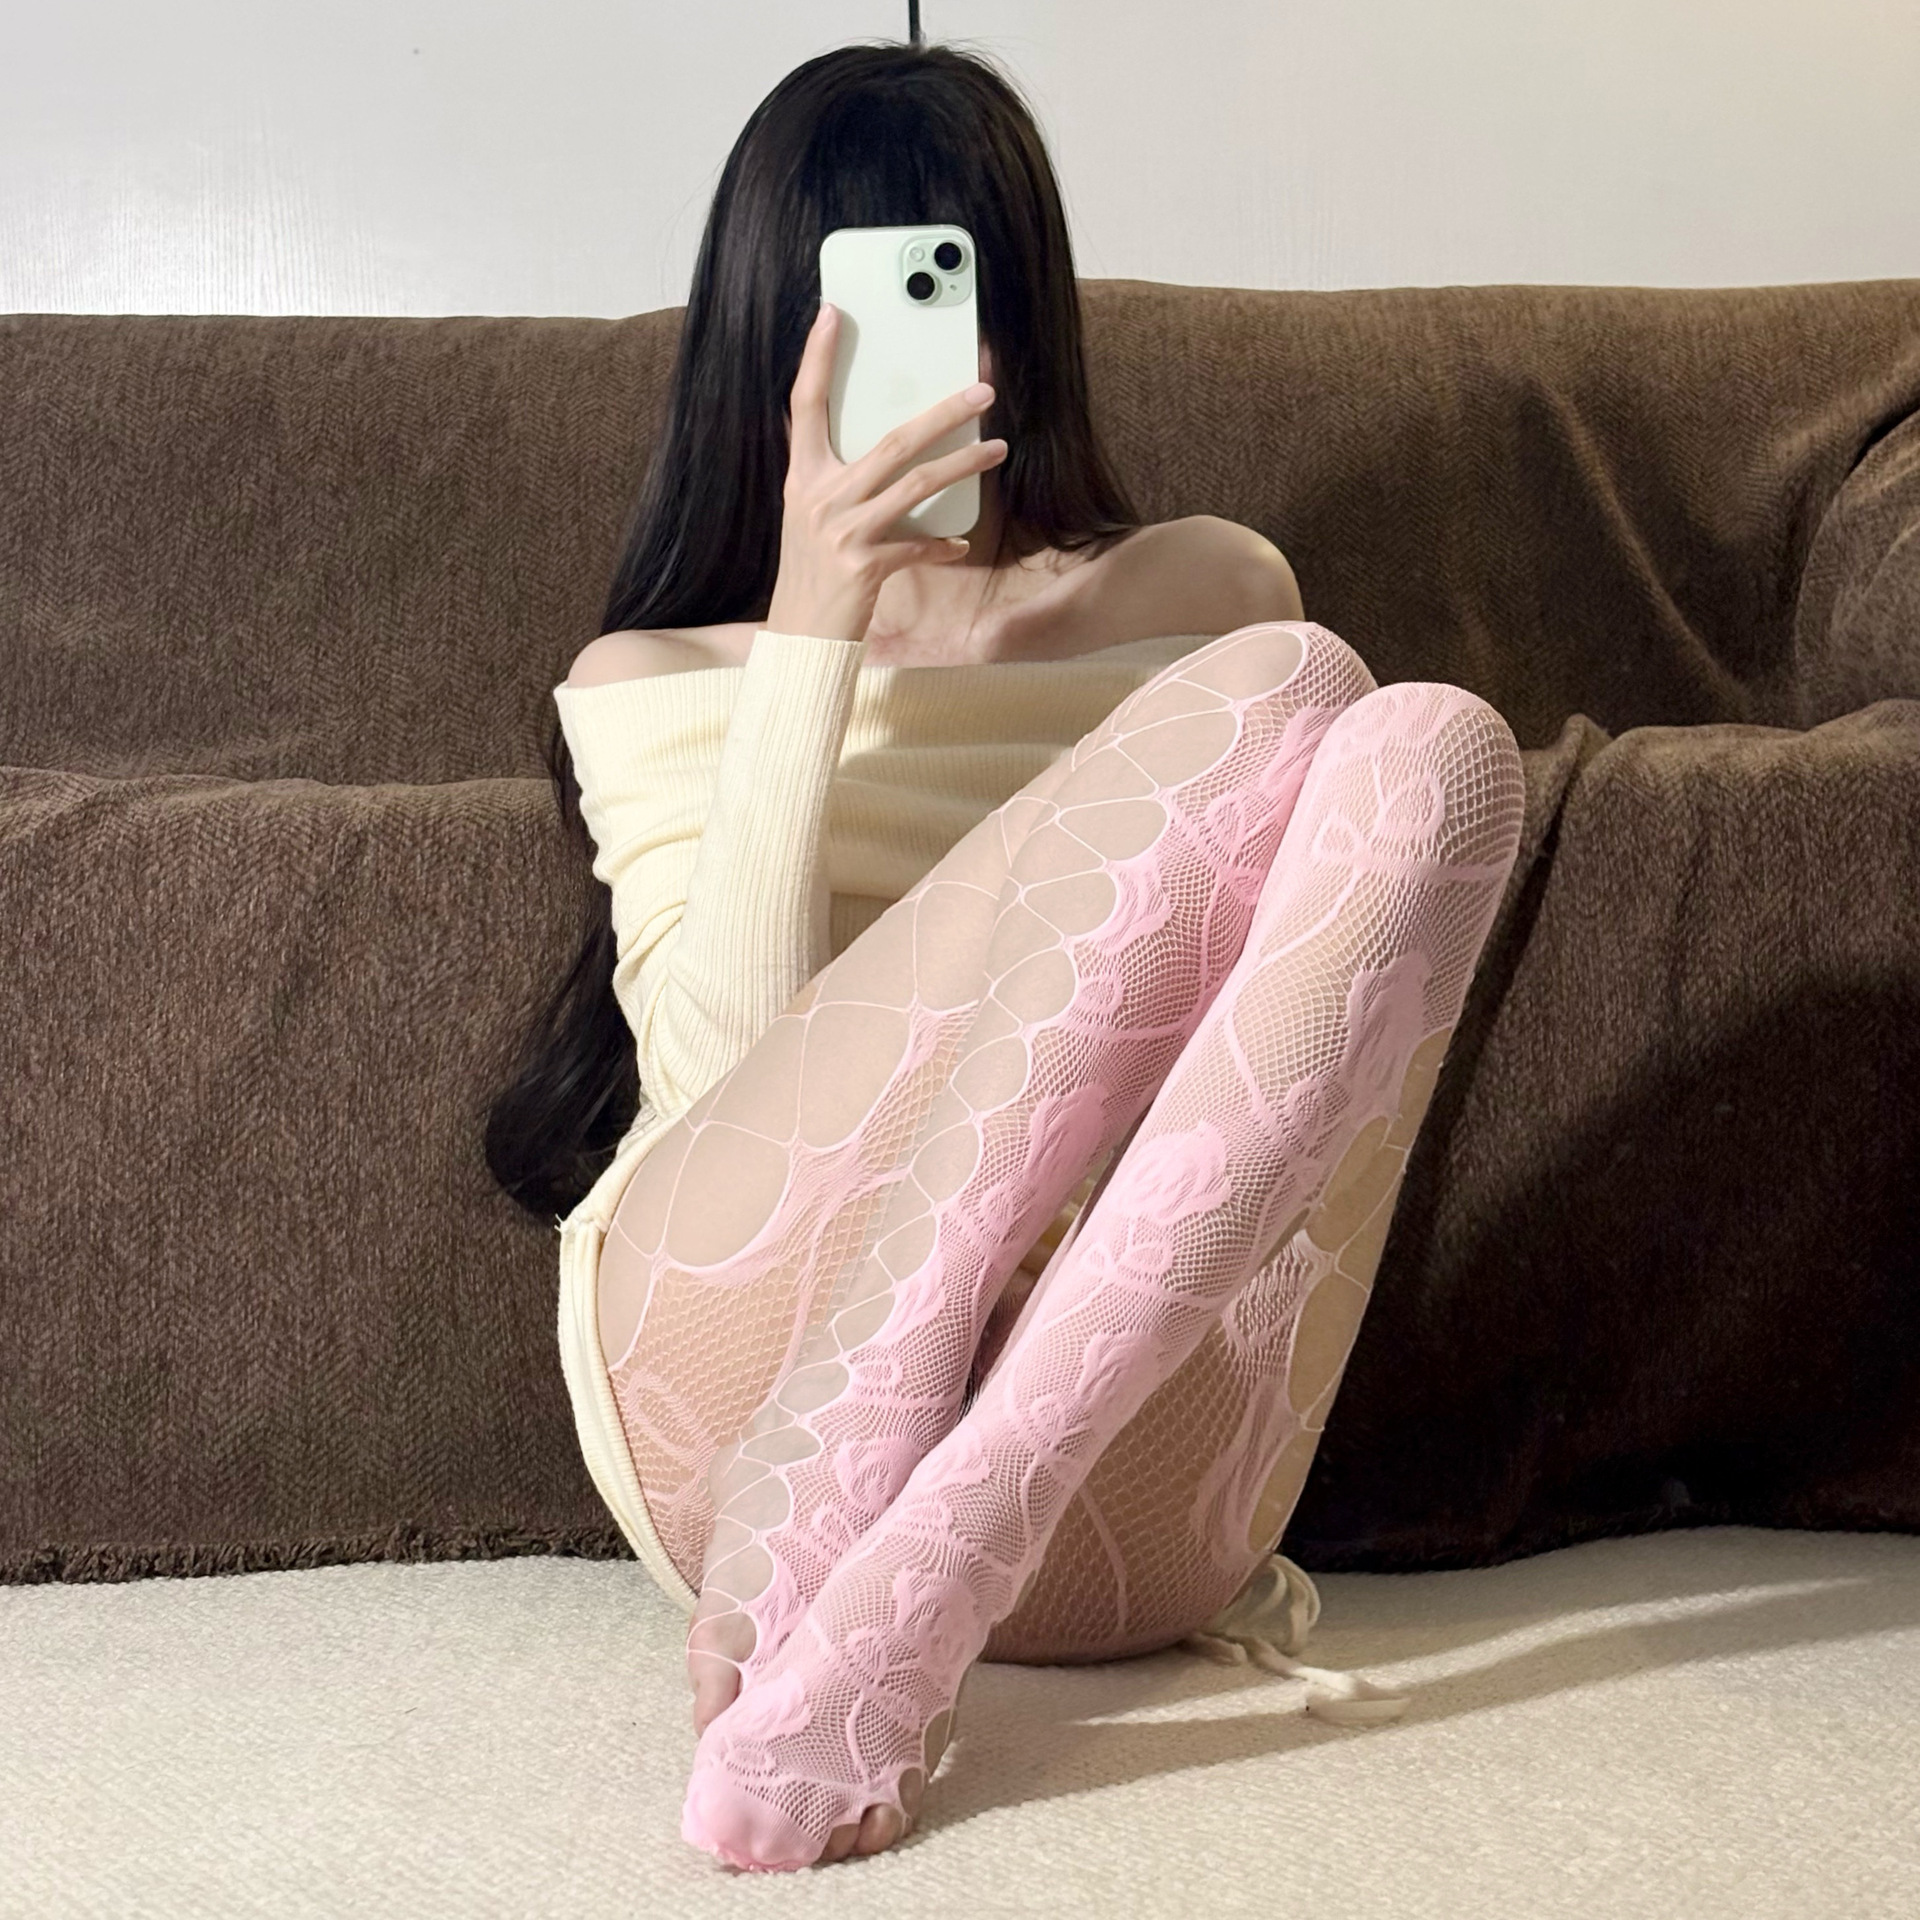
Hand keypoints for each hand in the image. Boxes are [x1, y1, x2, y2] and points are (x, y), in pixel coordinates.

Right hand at [765, 300, 1007, 643]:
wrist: (799, 638)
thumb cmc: (813, 574)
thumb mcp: (812, 518)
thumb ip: (836, 480)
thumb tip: (883, 449)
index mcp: (803, 478)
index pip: (805, 403)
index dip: (817, 357)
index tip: (832, 312)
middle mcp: (820, 497)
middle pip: (892, 440)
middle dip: (944, 412)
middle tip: (981, 392)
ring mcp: (843, 532)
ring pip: (917, 484)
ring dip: (963, 464)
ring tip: (996, 450)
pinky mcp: (864, 566)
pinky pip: (917, 545)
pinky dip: (941, 543)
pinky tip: (958, 543)